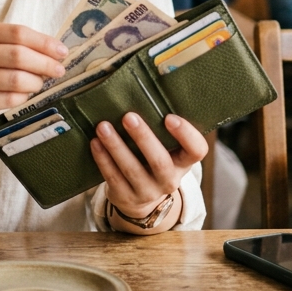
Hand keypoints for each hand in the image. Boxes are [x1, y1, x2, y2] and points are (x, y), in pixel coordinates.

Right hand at [0, 22, 66, 123]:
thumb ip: (11, 44)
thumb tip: (52, 52)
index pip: (17, 33)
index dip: (44, 42)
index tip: (61, 51)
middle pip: (18, 56)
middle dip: (45, 63)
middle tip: (58, 70)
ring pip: (16, 80)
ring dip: (35, 82)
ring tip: (39, 83)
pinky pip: (9, 99)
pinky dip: (23, 97)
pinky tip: (23, 94)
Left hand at [91, 112, 206, 220]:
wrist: (141, 199)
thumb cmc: (153, 160)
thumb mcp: (165, 149)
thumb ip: (160, 129)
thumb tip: (142, 91)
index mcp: (183, 162)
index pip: (196, 151)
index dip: (186, 135)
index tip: (169, 117)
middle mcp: (169, 179)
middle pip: (160, 162)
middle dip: (143, 138)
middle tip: (128, 116)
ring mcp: (148, 192)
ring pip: (133, 170)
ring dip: (116, 146)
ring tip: (103, 127)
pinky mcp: (126, 197)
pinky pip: (113, 178)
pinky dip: (103, 159)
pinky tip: (95, 142)